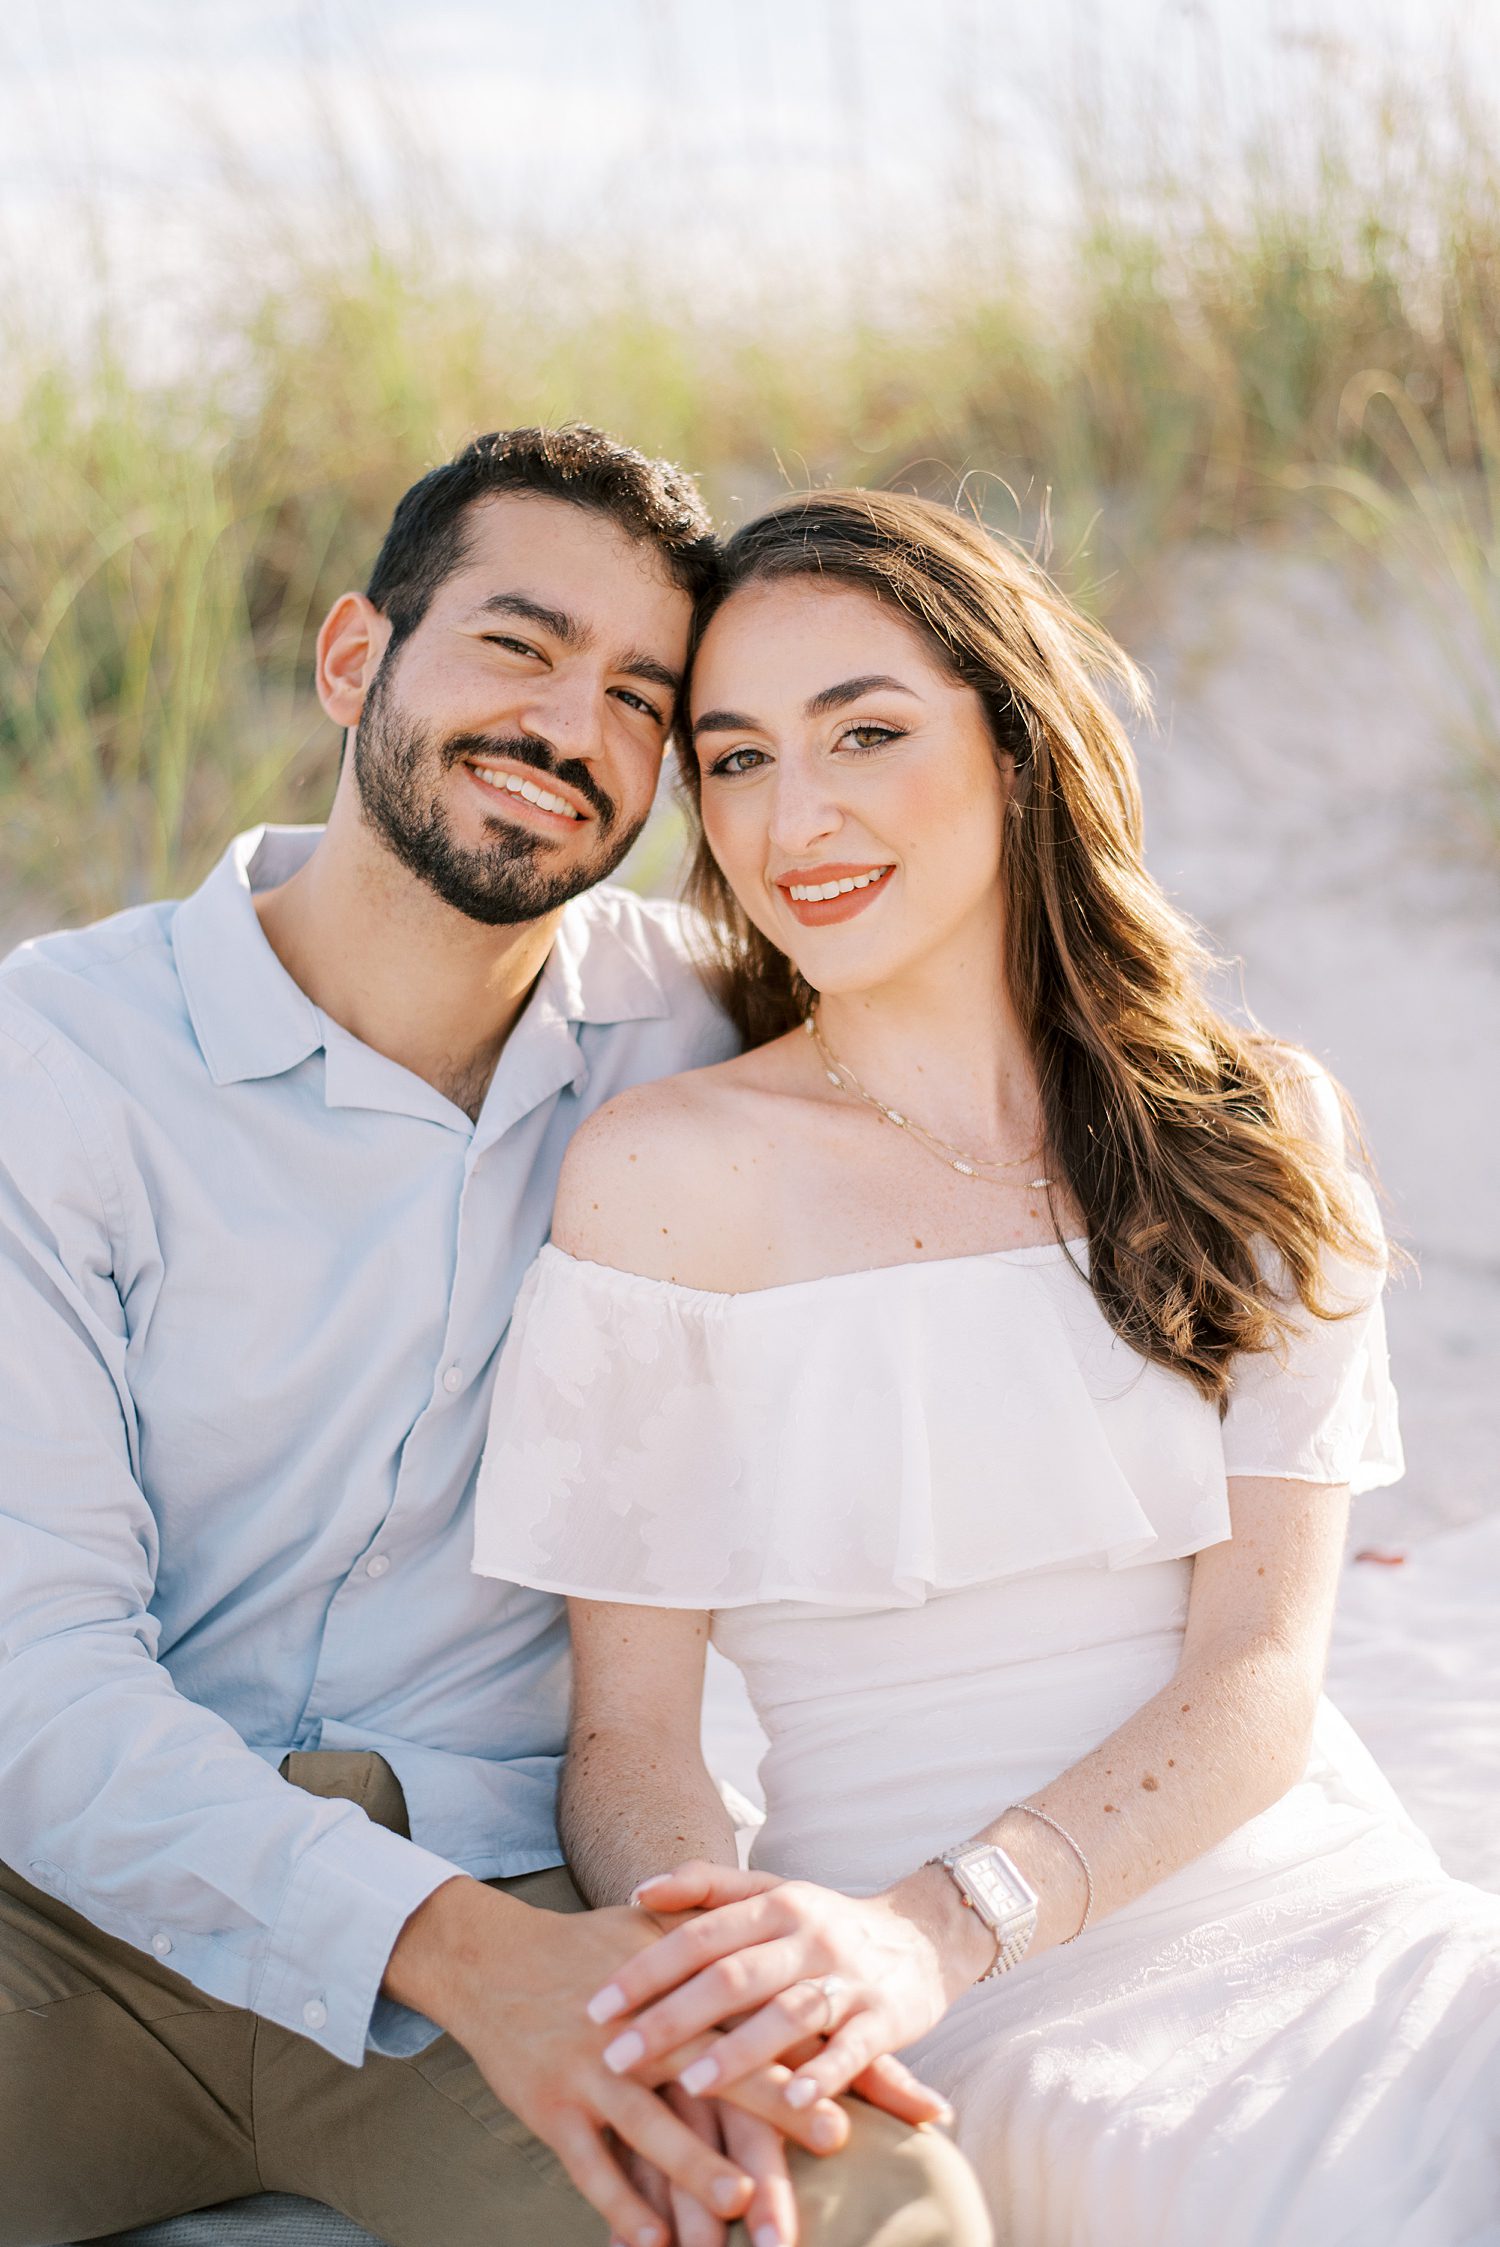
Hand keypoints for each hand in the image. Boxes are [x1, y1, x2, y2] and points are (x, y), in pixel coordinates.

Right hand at [384, 1876, 850, 2245]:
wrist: (493, 1958)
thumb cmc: (590, 1949)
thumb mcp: (659, 1937)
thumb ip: (725, 1956)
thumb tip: (802, 1975)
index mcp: (680, 1989)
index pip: (756, 2025)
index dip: (805, 2059)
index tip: (858, 2097)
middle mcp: (643, 2031)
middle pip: (717, 2078)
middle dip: (775, 2118)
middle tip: (833, 2145)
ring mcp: (594, 2069)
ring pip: (651, 2127)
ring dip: (695, 2169)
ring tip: (739, 2208)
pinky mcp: (551, 2106)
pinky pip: (589, 2164)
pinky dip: (618, 2203)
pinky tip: (649, 2240)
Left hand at [588, 1860, 972, 2116]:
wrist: (924, 1935)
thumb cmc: (825, 1924)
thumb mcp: (771, 1893)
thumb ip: (706, 1887)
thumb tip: (636, 1890)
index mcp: (774, 1904)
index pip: (699, 1937)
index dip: (645, 1970)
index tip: (595, 2007)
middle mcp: (807, 1935)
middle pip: (733, 1976)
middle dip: (672, 2019)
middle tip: (618, 2058)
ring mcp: (848, 1976)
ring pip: (788, 2012)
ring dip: (740, 2051)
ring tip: (691, 2084)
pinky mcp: (887, 2016)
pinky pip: (854, 2047)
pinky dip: (824, 2073)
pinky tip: (793, 2100)